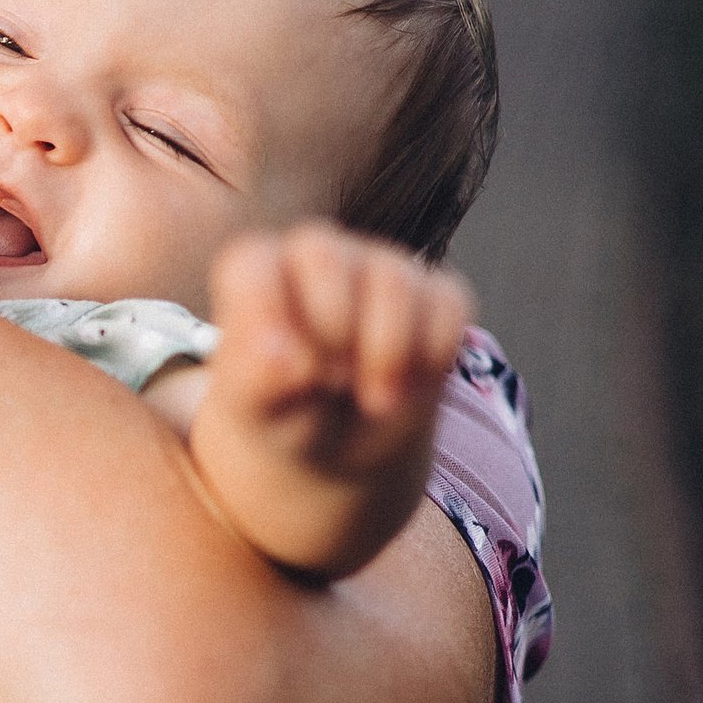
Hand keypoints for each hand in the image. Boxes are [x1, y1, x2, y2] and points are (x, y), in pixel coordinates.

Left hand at [192, 221, 475, 576]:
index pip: (253, 264)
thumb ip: (257, 382)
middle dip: (331, 330)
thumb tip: (286, 359)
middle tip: (331, 385)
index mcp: (256, 273)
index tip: (287, 374)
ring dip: (387, 352)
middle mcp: (316, 256)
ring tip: (372, 400)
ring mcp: (379, 267)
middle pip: (324, 257)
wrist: (338, 445)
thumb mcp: (256, 412)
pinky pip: (448, 306)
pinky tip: (408, 385)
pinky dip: (433, 356)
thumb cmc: (282, 416)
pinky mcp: (435, 292)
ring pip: (393, 281)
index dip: (269, 319)